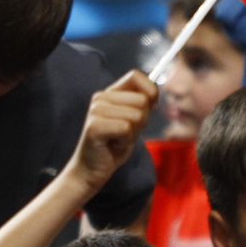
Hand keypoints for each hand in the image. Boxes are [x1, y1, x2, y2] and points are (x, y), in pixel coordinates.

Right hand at [66, 70, 157, 192]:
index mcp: (110, 93)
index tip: (150, 108)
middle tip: (125, 133)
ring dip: (133, 134)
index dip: (150, 91)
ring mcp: (96, 111)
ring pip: (137, 116)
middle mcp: (101, 98)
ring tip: (117, 140)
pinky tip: (112, 146)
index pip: (136, 76)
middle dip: (142, 121)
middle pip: (142, 100)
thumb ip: (141, 106)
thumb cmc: (113, 146)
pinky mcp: (94, 126)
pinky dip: (125, 142)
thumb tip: (154, 93)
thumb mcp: (132, 122)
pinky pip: (126, 129)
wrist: (91, 170)